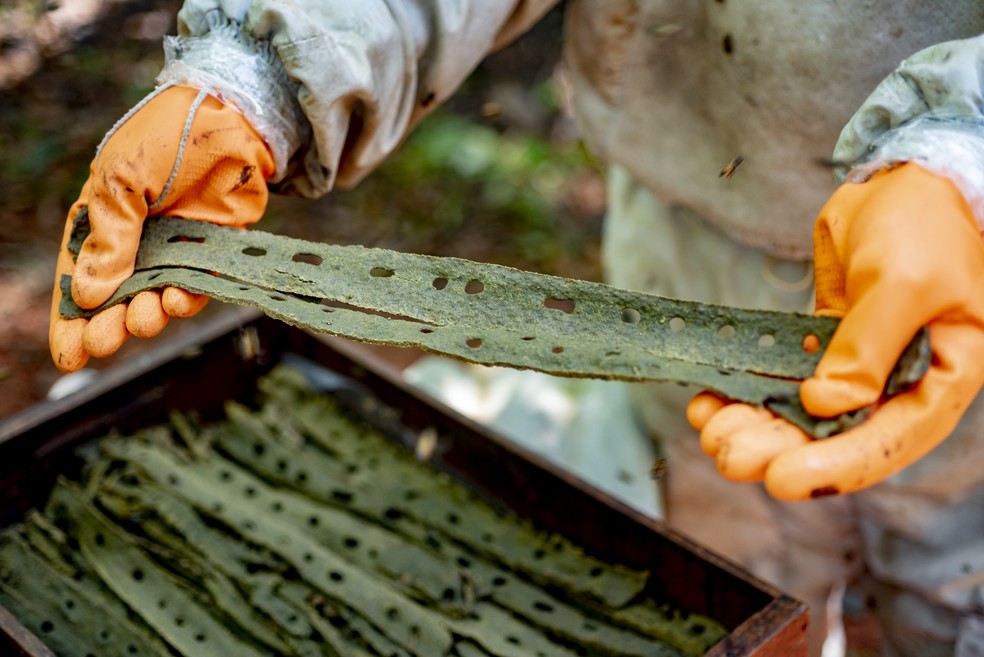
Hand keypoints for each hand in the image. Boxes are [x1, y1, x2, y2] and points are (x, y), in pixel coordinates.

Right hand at [49, 85, 274, 371]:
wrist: (231, 116)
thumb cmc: (167, 136)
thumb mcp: (121, 179)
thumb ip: (109, 236)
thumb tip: (86, 294)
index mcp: (101, 220)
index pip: (78, 278)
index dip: (71, 319)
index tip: (71, 353)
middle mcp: (136, 241)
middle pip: (116, 300)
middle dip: (109, 326)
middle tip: (108, 340)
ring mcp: (176, 248)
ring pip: (155, 299)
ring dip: (147, 316)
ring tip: (145, 317)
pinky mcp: (212, 250)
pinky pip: (196, 286)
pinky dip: (185, 299)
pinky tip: (176, 301)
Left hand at [688, 162, 983, 499]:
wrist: (906, 179)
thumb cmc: (924, 225)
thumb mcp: (905, 282)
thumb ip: (870, 346)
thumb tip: (827, 405)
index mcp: (943, 376)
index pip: (889, 439)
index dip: (835, 466)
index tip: (781, 480)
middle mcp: (902, 381)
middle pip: (836, 435)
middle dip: (779, 449)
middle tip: (728, 456)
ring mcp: (860, 365)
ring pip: (803, 413)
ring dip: (756, 426)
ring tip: (710, 432)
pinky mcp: (825, 345)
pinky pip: (783, 377)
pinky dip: (749, 390)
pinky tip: (711, 401)